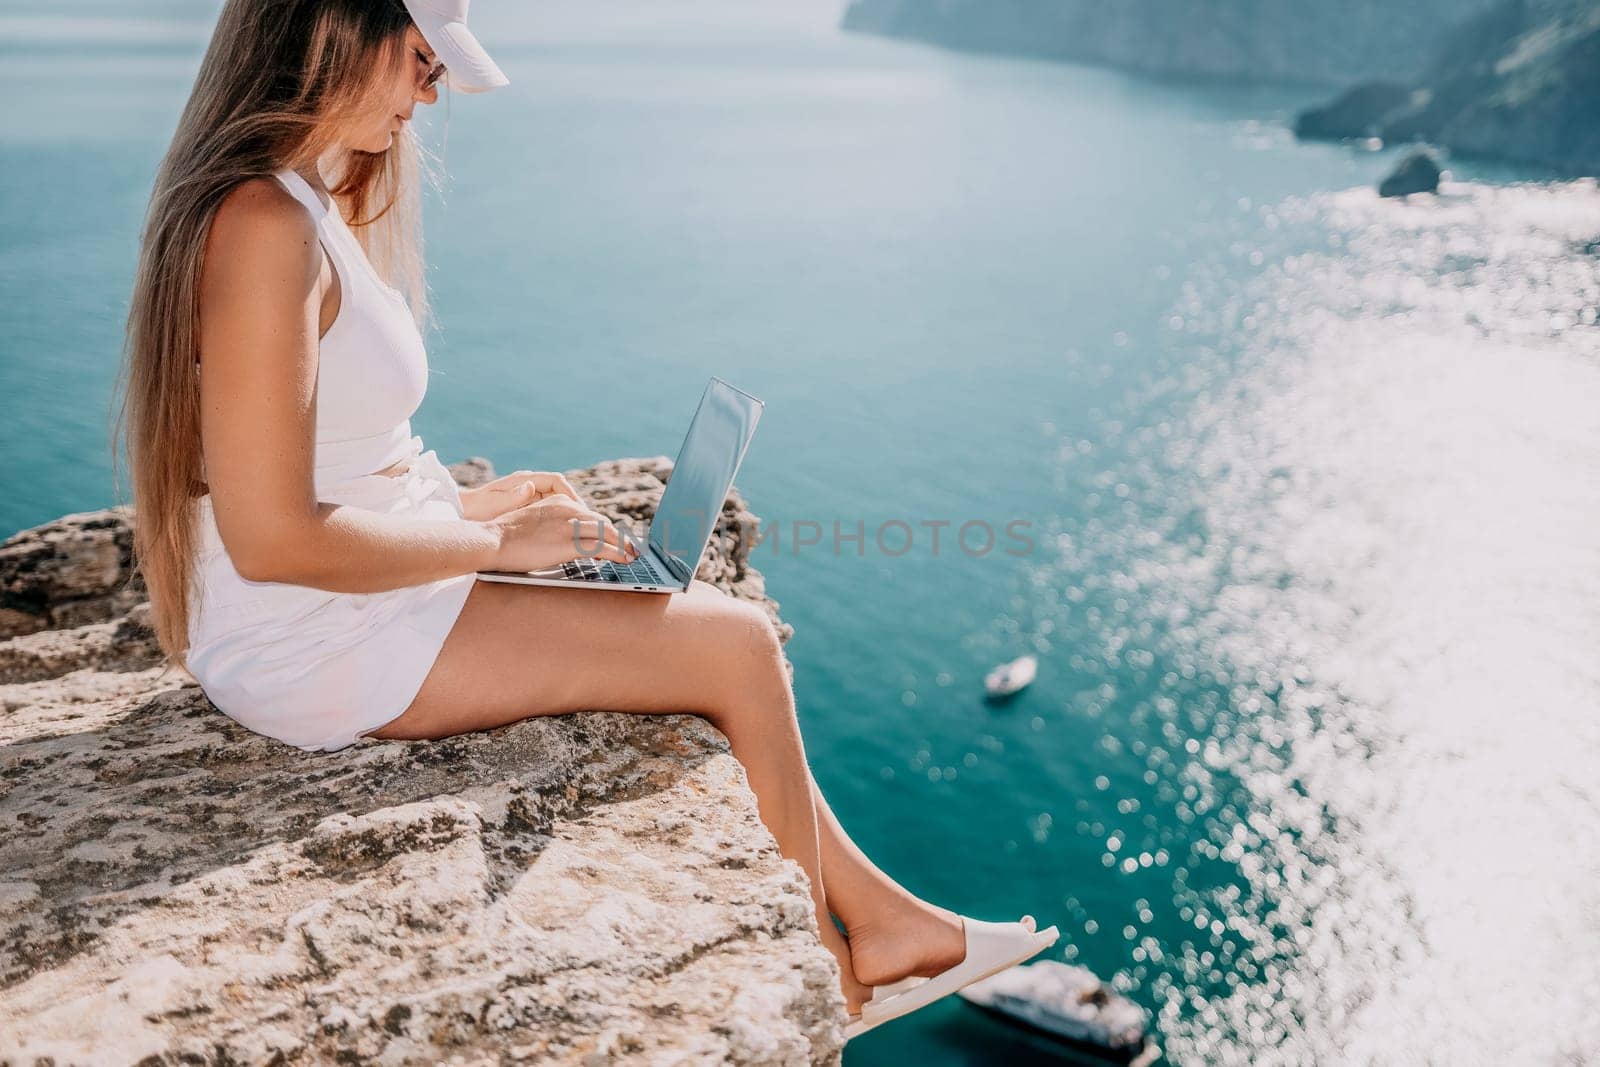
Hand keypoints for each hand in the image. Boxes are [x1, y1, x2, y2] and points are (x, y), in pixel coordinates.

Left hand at [459, 470, 582, 522]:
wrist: (463, 515)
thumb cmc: (476, 510)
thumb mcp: (494, 504)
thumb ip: (513, 497)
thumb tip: (530, 486)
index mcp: (524, 481)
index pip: (557, 481)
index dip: (571, 494)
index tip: (580, 510)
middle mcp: (530, 487)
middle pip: (561, 493)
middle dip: (575, 508)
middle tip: (586, 525)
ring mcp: (529, 498)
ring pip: (558, 504)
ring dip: (569, 516)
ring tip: (579, 532)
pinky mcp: (528, 510)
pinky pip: (549, 513)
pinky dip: (559, 522)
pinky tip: (562, 536)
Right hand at [486, 494, 640, 571]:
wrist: (492, 540)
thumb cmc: (505, 537)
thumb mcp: (532, 521)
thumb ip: (551, 524)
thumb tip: (562, 538)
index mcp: (559, 500)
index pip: (589, 513)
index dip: (603, 527)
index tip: (612, 536)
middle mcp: (568, 508)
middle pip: (602, 521)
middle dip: (617, 535)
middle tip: (628, 547)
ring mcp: (571, 525)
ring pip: (607, 533)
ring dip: (623, 545)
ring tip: (632, 555)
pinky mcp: (571, 543)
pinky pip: (603, 548)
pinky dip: (619, 553)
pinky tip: (626, 560)